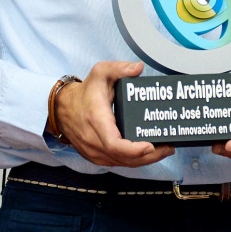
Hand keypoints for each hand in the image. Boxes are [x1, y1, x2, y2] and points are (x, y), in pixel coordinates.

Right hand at [54, 60, 173, 168]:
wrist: (63, 109)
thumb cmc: (84, 93)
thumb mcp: (100, 73)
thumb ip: (119, 68)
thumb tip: (138, 68)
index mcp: (96, 120)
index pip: (114, 144)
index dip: (133, 149)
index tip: (150, 146)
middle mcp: (94, 140)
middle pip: (123, 157)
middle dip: (148, 157)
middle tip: (168, 148)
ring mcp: (94, 151)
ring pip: (122, 163)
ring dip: (144, 160)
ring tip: (164, 151)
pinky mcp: (97, 156)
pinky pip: (118, 163)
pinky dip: (134, 161)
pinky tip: (149, 155)